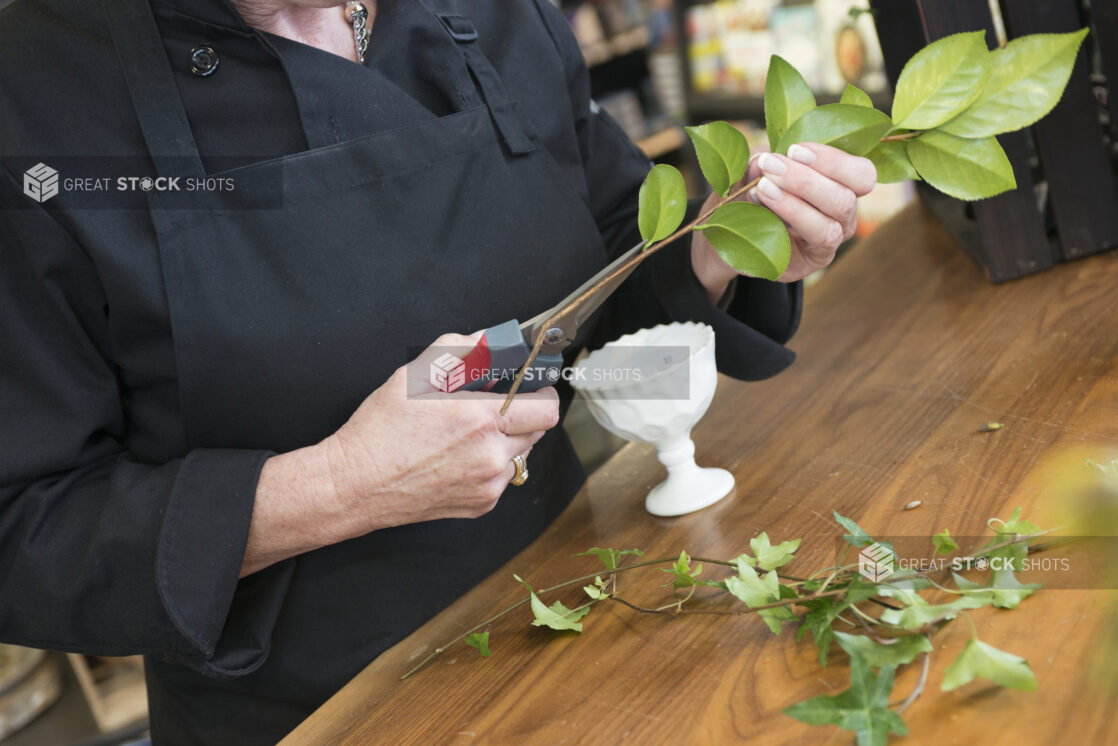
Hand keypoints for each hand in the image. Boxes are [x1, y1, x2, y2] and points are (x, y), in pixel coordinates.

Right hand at [324, 332, 559, 531]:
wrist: (355, 484)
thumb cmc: (381, 429)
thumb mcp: (415, 375)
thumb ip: (459, 351)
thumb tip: (488, 341)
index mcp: (480, 419)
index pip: (546, 408)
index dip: (542, 393)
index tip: (532, 387)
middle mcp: (491, 455)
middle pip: (537, 431)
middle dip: (522, 414)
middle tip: (493, 405)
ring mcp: (488, 485)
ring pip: (520, 455)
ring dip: (506, 440)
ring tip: (469, 434)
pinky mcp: (480, 505)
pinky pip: (501, 478)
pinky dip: (490, 465)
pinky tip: (458, 457)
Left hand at [691, 142, 876, 292]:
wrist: (736, 231)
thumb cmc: (756, 191)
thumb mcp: (757, 170)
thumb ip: (761, 163)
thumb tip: (761, 163)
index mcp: (844, 184)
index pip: (861, 174)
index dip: (832, 160)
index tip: (794, 150)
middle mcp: (845, 214)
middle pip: (846, 199)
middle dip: (805, 180)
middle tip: (770, 166)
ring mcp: (832, 240)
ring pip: (829, 226)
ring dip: (794, 203)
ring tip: (762, 187)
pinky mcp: (814, 260)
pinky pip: (808, 245)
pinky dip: (786, 223)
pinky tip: (761, 207)